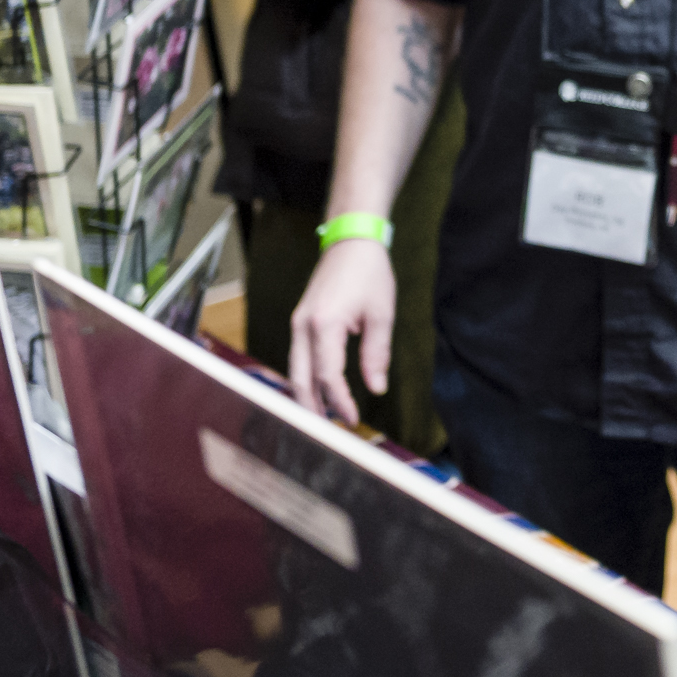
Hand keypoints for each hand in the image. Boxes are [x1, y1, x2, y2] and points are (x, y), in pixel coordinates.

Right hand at [290, 236, 394, 420]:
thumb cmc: (368, 272)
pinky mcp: (300, 323)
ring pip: (294, 372)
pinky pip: (298, 359)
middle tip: (327, 436)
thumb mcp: (381, 314)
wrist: (351, 240)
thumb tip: (375, 388)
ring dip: (306, 398)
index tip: (354, 419)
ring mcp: (297, 324)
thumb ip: (376, 354)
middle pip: (299, 380)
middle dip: (312, 411)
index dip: (340, 402)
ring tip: (323, 421)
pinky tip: (320, 394)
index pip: (327, 376)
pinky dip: (306, 380)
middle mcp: (303, 327)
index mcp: (323, 324)